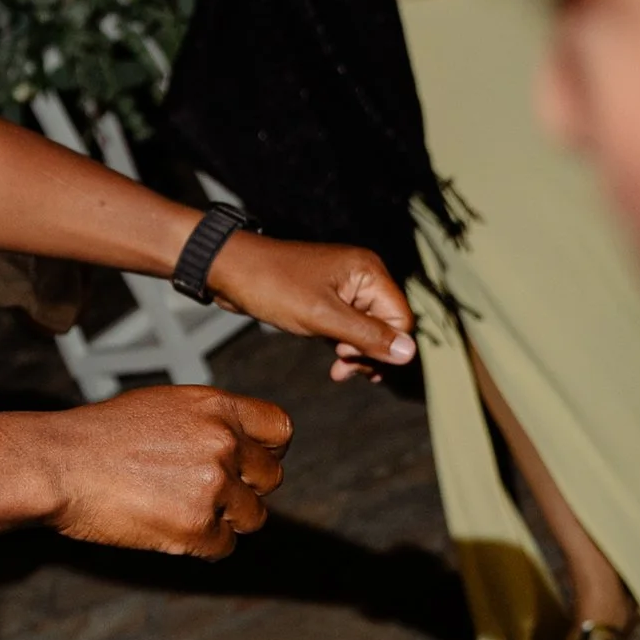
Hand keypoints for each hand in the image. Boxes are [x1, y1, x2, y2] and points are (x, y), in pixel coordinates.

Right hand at [27, 385, 292, 558]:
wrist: (57, 464)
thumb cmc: (99, 436)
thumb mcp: (162, 407)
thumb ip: (207, 423)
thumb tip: (240, 445)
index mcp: (216, 407)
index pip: (280, 430)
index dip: (267, 450)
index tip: (250, 462)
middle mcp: (223, 443)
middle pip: (271, 478)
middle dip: (245, 489)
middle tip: (206, 492)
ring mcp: (213, 486)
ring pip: (252, 517)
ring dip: (224, 519)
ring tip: (180, 509)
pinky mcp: (197, 528)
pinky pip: (223, 547)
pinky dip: (199, 545)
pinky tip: (167, 528)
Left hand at [206, 232, 416, 380]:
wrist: (229, 269)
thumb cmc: (273, 286)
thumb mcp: (322, 317)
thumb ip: (367, 336)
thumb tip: (410, 353)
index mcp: (368, 272)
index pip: (401, 319)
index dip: (383, 347)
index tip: (351, 357)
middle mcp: (362, 276)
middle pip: (388, 326)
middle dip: (369, 353)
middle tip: (343, 367)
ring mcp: (344, 287)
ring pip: (369, 330)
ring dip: (357, 354)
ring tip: (338, 370)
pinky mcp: (328, 298)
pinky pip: (350, 327)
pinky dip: (345, 346)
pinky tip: (336, 364)